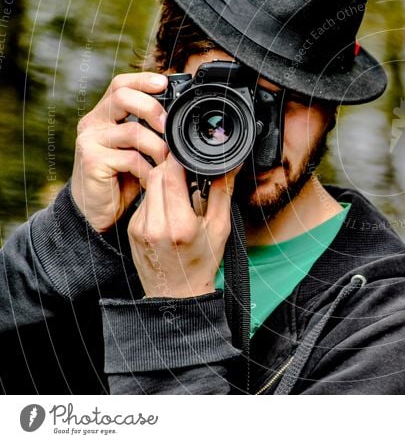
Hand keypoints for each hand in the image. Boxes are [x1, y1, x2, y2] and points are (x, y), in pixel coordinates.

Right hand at [70, 72, 169, 231]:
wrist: (98, 211)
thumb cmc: (122, 177)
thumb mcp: (138, 149)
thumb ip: (149, 131)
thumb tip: (181, 117)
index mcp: (105, 115)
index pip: (120, 85)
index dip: (142, 80)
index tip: (165, 83)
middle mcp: (93, 123)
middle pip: (123, 97)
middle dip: (153, 108)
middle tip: (169, 126)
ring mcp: (90, 141)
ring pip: (133, 131)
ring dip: (158, 147)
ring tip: (166, 162)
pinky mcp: (92, 161)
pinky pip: (131, 158)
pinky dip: (149, 170)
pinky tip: (152, 179)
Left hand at [127, 154, 241, 298]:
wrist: (176, 293)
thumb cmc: (202, 262)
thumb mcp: (220, 227)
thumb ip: (222, 192)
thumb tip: (231, 164)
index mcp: (180, 225)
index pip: (170, 176)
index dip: (178, 159)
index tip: (188, 153)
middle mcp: (155, 226)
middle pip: (156, 176)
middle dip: (171, 166)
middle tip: (186, 166)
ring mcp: (139, 228)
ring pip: (148, 186)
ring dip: (163, 179)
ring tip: (180, 185)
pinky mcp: (131, 230)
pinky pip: (144, 201)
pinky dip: (156, 195)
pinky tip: (169, 203)